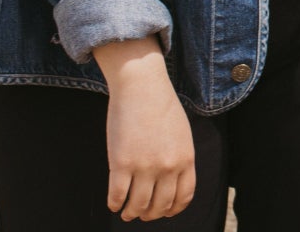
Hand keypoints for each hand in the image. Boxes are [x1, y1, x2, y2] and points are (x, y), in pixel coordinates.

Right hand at [93, 37, 196, 220]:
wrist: (142, 84)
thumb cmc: (161, 105)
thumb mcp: (182, 133)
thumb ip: (180, 158)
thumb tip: (170, 183)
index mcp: (185, 158)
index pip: (183, 197)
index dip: (172, 210)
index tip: (164, 212)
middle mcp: (167, 166)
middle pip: (160, 206)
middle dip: (150, 214)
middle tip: (142, 214)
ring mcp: (144, 166)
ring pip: (137, 206)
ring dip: (131, 213)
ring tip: (126, 212)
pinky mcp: (121, 163)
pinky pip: (117, 196)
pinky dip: (114, 204)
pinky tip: (113, 203)